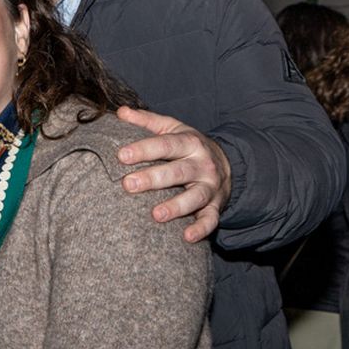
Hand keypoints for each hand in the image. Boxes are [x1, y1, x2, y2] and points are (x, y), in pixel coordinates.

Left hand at [115, 105, 231, 242]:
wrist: (227, 164)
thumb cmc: (189, 147)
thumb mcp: (173, 129)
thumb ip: (147, 121)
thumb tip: (120, 111)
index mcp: (189, 143)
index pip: (165, 145)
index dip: (144, 149)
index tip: (121, 155)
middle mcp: (202, 164)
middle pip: (178, 171)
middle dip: (153, 178)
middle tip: (128, 184)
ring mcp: (210, 187)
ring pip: (195, 197)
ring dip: (177, 206)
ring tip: (156, 215)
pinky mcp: (216, 207)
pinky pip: (211, 220)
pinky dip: (201, 229)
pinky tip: (186, 237)